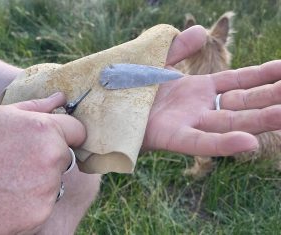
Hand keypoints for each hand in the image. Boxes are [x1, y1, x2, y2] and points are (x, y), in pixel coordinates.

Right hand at [0, 92, 85, 233]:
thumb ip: (35, 106)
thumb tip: (61, 99)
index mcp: (44, 129)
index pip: (79, 130)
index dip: (68, 132)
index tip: (58, 137)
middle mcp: (52, 157)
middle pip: (65, 156)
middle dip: (50, 156)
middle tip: (20, 160)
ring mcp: (49, 187)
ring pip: (56, 180)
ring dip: (41, 179)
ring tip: (10, 178)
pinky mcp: (42, 212)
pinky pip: (46, 201)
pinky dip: (33, 200)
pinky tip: (9, 195)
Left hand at [143, 26, 280, 155]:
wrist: (106, 106)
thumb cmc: (130, 87)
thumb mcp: (156, 62)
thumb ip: (177, 49)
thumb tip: (199, 31)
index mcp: (198, 90)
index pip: (238, 82)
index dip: (263, 76)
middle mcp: (199, 109)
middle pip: (243, 105)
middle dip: (271, 101)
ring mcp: (188, 124)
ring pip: (230, 124)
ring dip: (259, 121)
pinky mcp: (172, 138)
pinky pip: (201, 142)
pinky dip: (223, 143)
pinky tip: (249, 142)